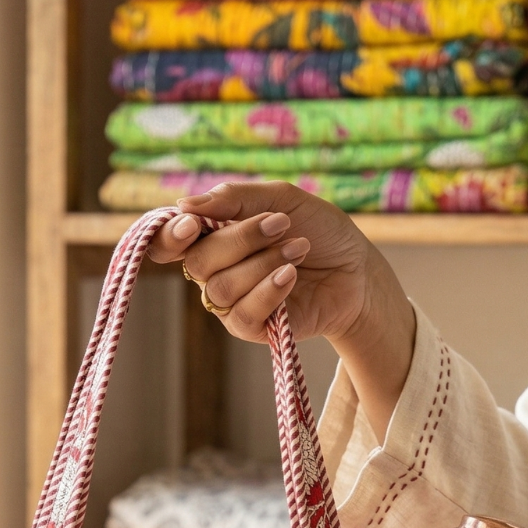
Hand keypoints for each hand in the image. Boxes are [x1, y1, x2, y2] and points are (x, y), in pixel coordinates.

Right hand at [147, 181, 416, 440]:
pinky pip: (242, 313)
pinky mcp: (252, 328)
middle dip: (241, 239)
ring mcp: (232, 302)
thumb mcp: (281, 200)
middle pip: (199, 262)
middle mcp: (217, 271)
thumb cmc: (320, 231)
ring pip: (221, 288)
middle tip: (281, 225)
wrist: (357, 270)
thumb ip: (235, 199)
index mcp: (215, 236)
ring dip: (263, 263)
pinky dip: (268, 290)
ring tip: (299, 250)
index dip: (170, 236)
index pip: (170, 243)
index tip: (192, 223)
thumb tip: (184, 204)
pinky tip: (292, 275)